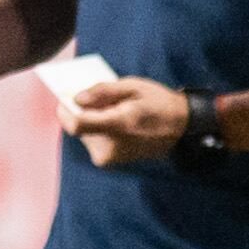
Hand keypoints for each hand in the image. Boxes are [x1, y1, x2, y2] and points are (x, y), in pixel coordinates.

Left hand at [59, 77, 189, 169]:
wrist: (183, 129)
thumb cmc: (159, 103)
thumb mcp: (133, 87)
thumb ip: (102, 91)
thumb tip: (76, 98)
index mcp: (118, 127)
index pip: (75, 124)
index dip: (65, 110)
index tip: (67, 97)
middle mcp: (110, 147)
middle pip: (78, 127)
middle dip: (83, 112)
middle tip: (100, 100)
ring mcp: (109, 158)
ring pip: (84, 133)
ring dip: (91, 120)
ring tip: (112, 110)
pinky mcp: (109, 161)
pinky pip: (93, 140)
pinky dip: (98, 129)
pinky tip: (114, 120)